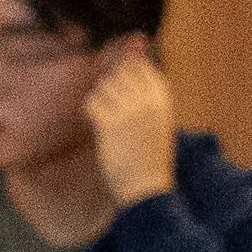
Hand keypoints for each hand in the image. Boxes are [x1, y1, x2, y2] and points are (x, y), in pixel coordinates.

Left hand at [84, 51, 178, 210]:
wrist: (146, 187)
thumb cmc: (151, 156)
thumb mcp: (158, 121)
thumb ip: (147, 96)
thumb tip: (133, 64)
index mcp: (162, 99)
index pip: (140, 66)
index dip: (126, 72)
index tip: (122, 90)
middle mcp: (146, 100)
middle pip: (120, 72)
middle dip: (112, 85)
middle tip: (111, 106)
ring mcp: (128, 111)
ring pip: (104, 85)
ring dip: (100, 98)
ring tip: (105, 116)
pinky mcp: (108, 124)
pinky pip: (91, 101)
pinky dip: (89, 110)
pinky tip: (95, 122)